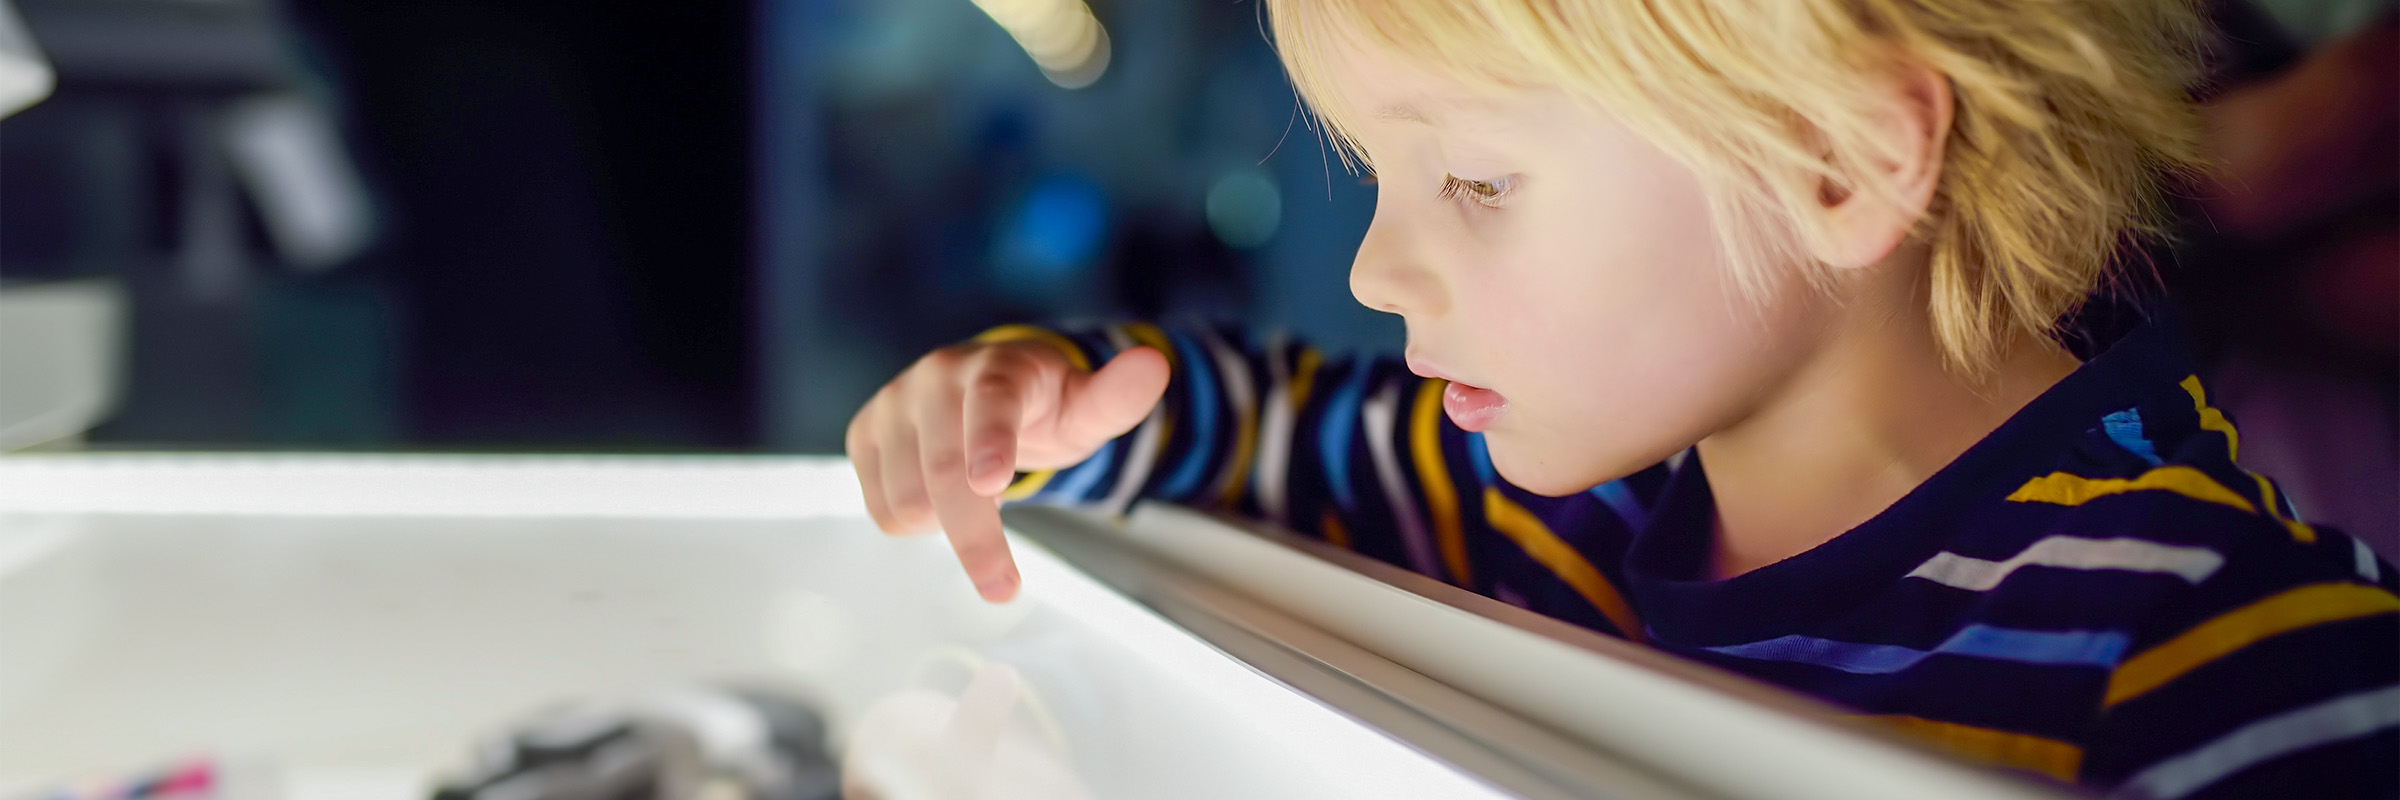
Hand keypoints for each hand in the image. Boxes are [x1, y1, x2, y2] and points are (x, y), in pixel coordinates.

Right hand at [846, 335, 1169, 601]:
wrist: (986, 389)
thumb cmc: (1043, 407)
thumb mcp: (1086, 408)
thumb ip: (1117, 398)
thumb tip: (1153, 367)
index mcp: (997, 368)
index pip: (992, 402)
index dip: (991, 441)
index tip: (991, 482)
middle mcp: (935, 378)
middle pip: (946, 477)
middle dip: (976, 541)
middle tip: (1004, 588)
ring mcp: (892, 403)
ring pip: (906, 501)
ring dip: (943, 526)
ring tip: (975, 501)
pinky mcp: (864, 432)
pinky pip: (880, 507)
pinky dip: (914, 523)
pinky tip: (940, 499)